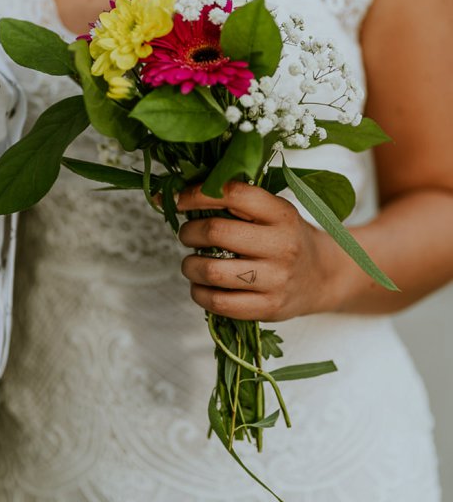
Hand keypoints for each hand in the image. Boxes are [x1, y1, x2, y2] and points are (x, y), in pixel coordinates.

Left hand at [176, 181, 343, 321]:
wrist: (323, 277)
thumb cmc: (286, 238)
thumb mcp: (273, 212)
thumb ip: (236, 203)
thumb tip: (177, 194)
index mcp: (282, 214)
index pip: (234, 194)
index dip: (197, 194)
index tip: (179, 199)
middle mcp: (282, 245)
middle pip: (216, 232)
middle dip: (189, 232)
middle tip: (187, 234)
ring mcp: (276, 279)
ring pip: (212, 271)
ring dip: (190, 266)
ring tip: (192, 263)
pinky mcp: (269, 307)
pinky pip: (219, 302)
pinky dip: (199, 293)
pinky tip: (201, 286)